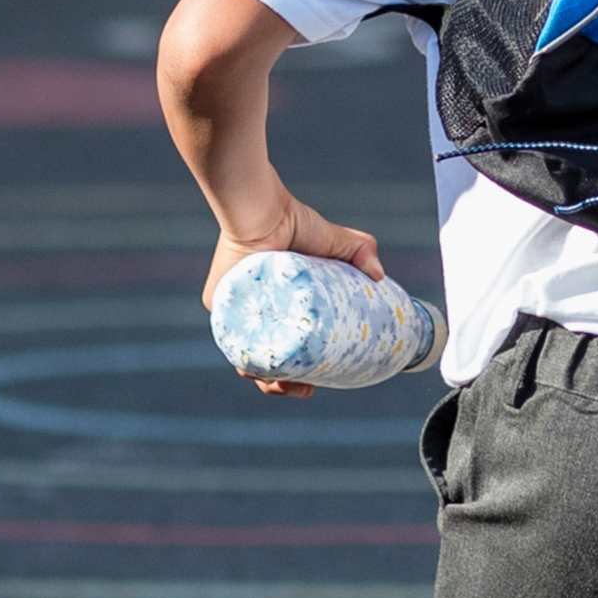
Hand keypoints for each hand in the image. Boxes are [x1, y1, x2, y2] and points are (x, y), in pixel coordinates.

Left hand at [203, 202, 383, 396]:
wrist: (263, 208)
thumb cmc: (294, 221)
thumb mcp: (335, 241)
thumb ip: (362, 250)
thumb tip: (380, 277)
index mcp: (281, 306)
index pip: (290, 348)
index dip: (303, 371)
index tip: (317, 385)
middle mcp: (257, 312)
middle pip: (269, 359)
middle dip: (284, 385)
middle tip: (305, 390)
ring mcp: (236, 310)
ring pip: (247, 356)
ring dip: (263, 379)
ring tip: (283, 388)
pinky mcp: (217, 303)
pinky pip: (228, 338)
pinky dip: (242, 359)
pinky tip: (257, 374)